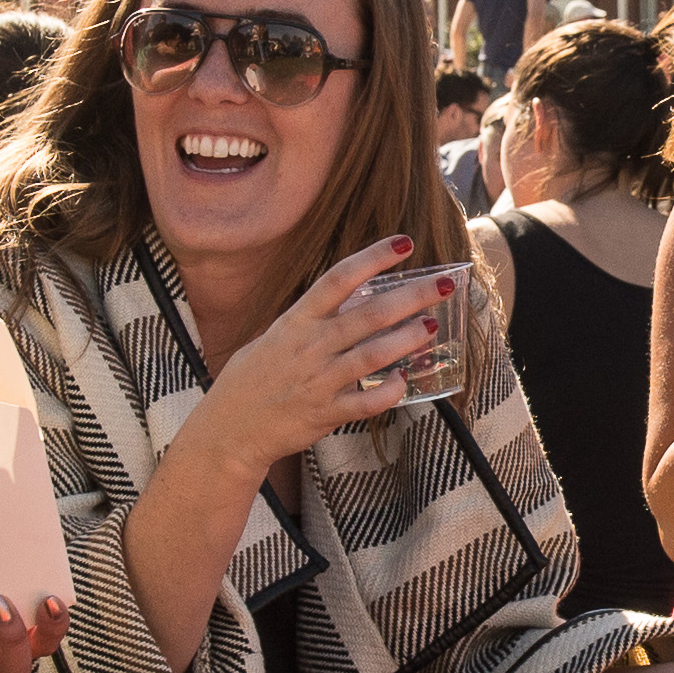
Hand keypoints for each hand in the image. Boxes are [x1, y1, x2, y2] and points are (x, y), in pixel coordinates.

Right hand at [203, 236, 449, 466]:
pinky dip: (389, 392)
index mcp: (295, 322)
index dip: (372, 258)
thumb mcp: (273, 338)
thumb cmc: (251, 380)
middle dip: (410, 297)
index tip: (403, 243)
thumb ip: (309, 321)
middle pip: (368, 315)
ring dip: (407, 340)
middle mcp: (310, 347)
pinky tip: (405, 380)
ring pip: (372, 356)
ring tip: (431, 326)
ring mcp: (319, 381)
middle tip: (443, 284)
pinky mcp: (326, 413)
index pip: (338, 280)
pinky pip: (366, 403)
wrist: (230, 429)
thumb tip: (344, 300)